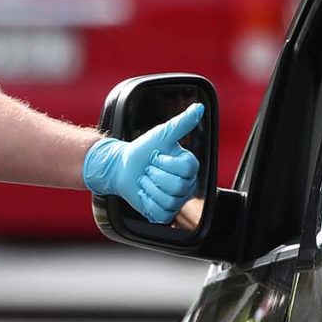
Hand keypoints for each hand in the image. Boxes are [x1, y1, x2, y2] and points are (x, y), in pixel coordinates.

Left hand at [83, 102, 203, 223]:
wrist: (122, 166)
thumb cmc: (143, 150)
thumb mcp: (162, 134)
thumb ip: (182, 123)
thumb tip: (199, 108)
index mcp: (190, 167)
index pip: (187, 169)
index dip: (166, 162)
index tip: (156, 156)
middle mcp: (187, 185)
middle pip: (178, 186)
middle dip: (155, 174)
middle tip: (149, 169)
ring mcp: (176, 201)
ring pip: (169, 200)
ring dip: (150, 188)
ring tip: (146, 180)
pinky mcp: (164, 213)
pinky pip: (161, 213)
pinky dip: (147, 202)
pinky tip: (144, 193)